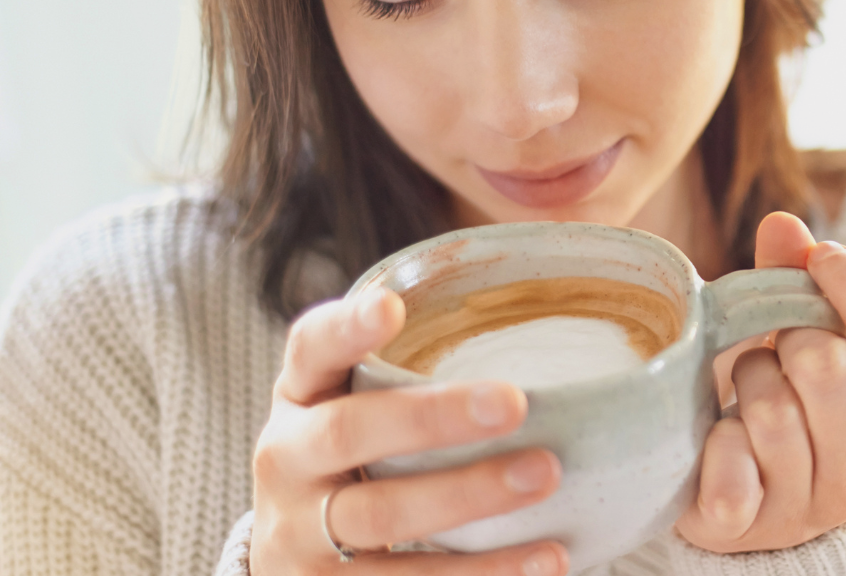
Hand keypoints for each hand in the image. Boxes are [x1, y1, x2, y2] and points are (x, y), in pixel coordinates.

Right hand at [250, 288, 569, 574]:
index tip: (391, 307)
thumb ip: (412, 371)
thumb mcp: (357, 405)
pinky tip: (547, 559)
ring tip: (545, 475)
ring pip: (382, 520)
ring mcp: (299, 536)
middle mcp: (287, 461)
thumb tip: (546, 334)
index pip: (311, 348)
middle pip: (348, 432)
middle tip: (515, 403)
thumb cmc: (355, 458)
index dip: (346, 328)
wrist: (295, 559)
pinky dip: (484, 575)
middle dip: (433, 417)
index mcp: (301, 396)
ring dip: (468, 496)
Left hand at [675, 213, 845, 551]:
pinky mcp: (744, 529)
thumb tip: (783, 222)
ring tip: (744, 394)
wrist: (739, 509)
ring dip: (745, 382)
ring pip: (772, 410)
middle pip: (830, 368)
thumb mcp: (805, 348)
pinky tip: (716, 441)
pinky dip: (713, 440)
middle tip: (773, 348)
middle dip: (788, 337)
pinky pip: (728, 464)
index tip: (822, 253)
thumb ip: (800, 285)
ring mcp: (806, 509)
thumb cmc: (785, 409)